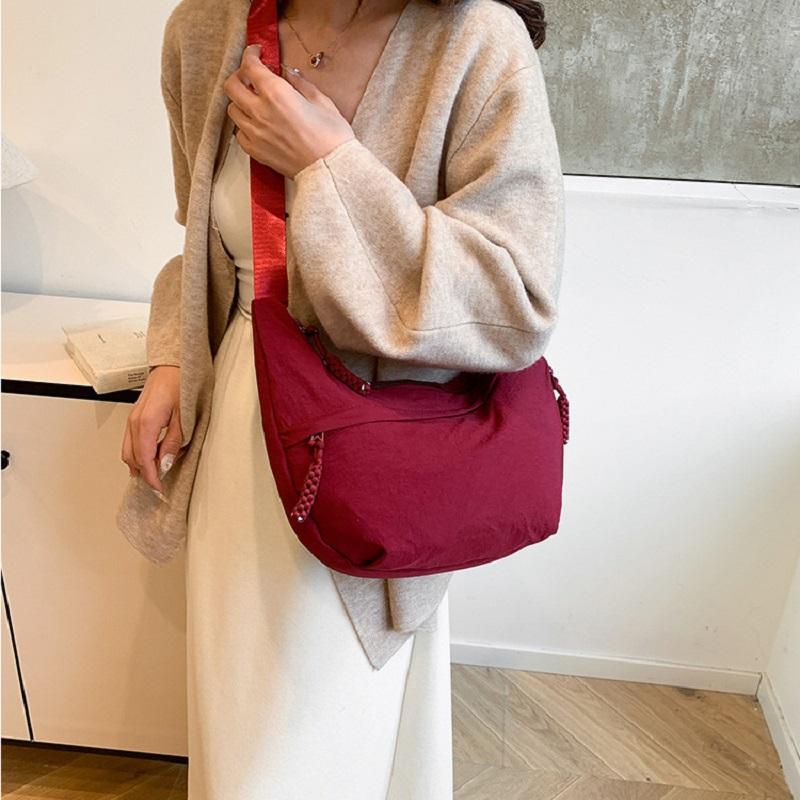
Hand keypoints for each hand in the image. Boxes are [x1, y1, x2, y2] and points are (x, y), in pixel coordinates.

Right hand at [121, 365, 182, 497]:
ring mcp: (132, 419)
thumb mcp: (183, 417)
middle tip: (159, 486)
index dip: (151, 478)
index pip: (144, 460)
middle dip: (145, 475)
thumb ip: (173, 442)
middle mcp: (134, 422)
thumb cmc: (181, 384)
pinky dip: (137, 454)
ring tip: (155, 474)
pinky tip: (150, 457)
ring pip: (128, 451)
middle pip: (132, 458)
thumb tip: (165, 463)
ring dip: (139, 465)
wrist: (173, 365)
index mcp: (146, 423)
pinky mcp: (134, 417)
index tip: (160, 489)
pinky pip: (130, 442)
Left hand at [223, 43, 355, 178]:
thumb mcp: (322, 102)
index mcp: (277, 94)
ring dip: (240, 102)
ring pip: (232, 110)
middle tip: (251, 77)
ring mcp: (255, 134)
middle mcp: (260, 112)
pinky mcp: (256, 152)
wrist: (331, 170)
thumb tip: (289, 74)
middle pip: (232, 86)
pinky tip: (257, 125)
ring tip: (254, 103)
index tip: (256, 54)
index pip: (250, 66)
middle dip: (239, 76)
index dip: (251, 55)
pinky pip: (239, 134)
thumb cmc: (332, 138)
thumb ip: (301, 84)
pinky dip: (244, 126)